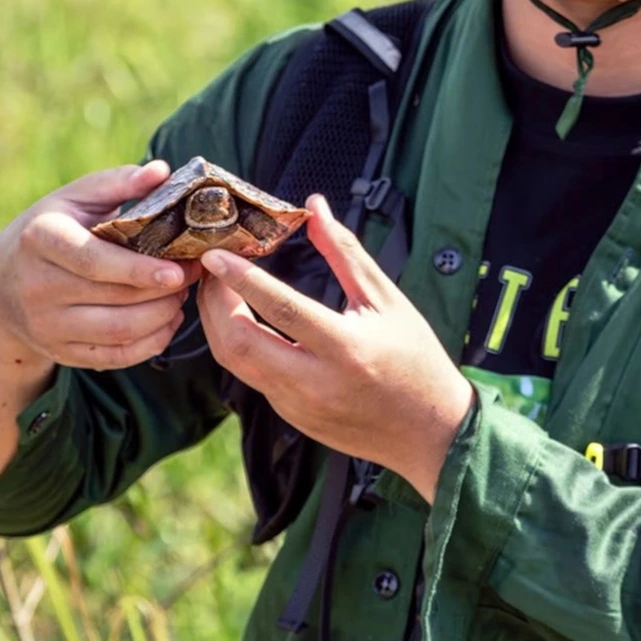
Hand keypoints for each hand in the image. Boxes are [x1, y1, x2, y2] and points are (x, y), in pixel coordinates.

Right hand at [0, 159, 201, 373]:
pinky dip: (150, 343)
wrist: (0, 284)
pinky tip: (168, 322)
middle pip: (114, 298)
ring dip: (161, 316)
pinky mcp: (60, 352)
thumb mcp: (74, 198)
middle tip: (193, 273)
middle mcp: (38, 286)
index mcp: (41, 239)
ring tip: (181, 295)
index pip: (93, 260)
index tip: (177, 270)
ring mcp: (46, 324)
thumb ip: (118, 182)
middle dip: (162, 290)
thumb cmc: (50, 229)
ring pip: (118, 331)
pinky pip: (114, 357)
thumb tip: (161, 172)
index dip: (138, 269)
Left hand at [196, 194, 473, 503]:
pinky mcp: (291, 417)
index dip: (241, 279)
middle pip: (239, 343)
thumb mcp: (386, 299)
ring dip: (217, 324)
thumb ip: (345, 252)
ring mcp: (298, 405)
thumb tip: (314, 207)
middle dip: (214, 302)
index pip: (280, 309)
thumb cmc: (414, 358)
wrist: (430, 432)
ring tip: (217, 289)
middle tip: (210, 269)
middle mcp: (314, 382)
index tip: (216, 254)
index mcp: (344, 348)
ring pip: (235, 363)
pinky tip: (240, 321)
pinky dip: (239, 345)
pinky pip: (252, 377)